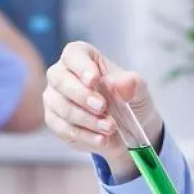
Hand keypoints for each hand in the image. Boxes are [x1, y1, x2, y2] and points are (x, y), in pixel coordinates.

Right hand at [44, 41, 162, 175]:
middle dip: (81, 95)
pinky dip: (84, 135)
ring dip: (86, 119)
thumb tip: (121, 84)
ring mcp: (55, 98)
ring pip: (61, 107)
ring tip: (109, 127)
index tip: (94, 80)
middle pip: (59, 80)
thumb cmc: (128, 100)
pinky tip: (101, 139)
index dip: (81, 66)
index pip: (73, 54)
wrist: (126, 129)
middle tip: (102, 108)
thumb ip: (133, 84)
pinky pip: (63, 128)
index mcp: (82, 57)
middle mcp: (62, 74)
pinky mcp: (54, 120)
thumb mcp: (139, 91)